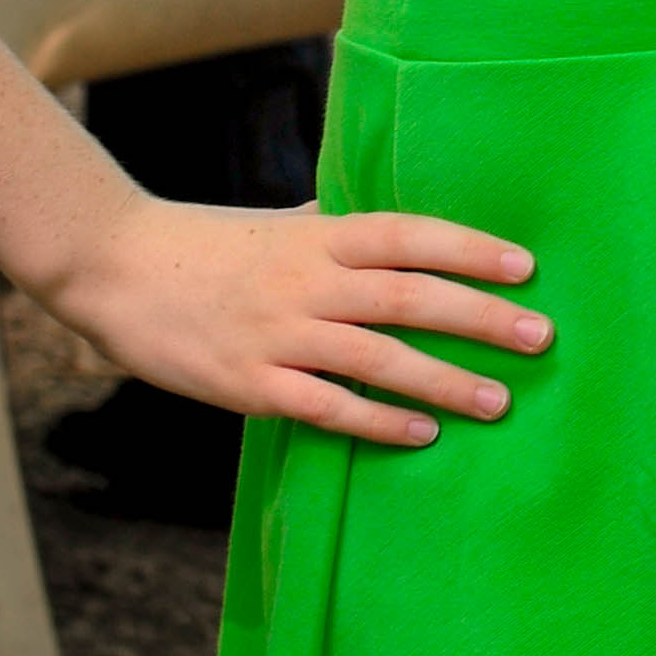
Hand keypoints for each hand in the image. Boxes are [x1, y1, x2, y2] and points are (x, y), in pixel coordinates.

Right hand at [45, 189, 552, 448]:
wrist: (115, 268)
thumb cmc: (209, 244)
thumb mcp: (279, 221)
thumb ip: (337, 224)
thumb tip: (395, 224)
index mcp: (319, 235)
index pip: (409, 235)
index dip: (469, 248)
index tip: (526, 266)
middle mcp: (307, 281)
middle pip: (408, 297)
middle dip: (479, 318)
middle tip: (540, 338)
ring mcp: (278, 334)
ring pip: (377, 359)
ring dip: (444, 381)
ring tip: (499, 401)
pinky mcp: (248, 384)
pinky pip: (325, 407)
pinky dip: (377, 422)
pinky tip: (422, 434)